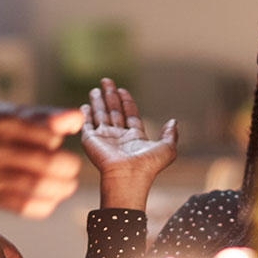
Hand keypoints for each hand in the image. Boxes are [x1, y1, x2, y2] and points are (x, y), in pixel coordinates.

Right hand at [0, 103, 82, 217]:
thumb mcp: (3, 112)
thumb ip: (41, 116)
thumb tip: (78, 120)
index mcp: (2, 124)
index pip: (48, 135)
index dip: (58, 139)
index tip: (56, 141)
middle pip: (49, 163)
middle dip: (68, 166)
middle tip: (71, 167)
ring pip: (40, 187)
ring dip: (62, 187)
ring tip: (67, 184)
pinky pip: (26, 207)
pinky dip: (45, 204)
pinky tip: (50, 198)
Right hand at [81, 78, 177, 209]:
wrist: (127, 176)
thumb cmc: (148, 165)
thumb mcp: (167, 148)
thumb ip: (170, 134)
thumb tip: (173, 122)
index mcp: (134, 137)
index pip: (130, 114)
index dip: (127, 102)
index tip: (123, 89)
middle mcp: (118, 137)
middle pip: (114, 111)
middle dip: (111, 96)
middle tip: (107, 81)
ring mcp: (104, 138)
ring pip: (101, 115)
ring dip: (98, 101)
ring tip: (97, 88)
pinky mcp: (91, 140)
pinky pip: (87, 125)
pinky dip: (86, 115)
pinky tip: (84, 105)